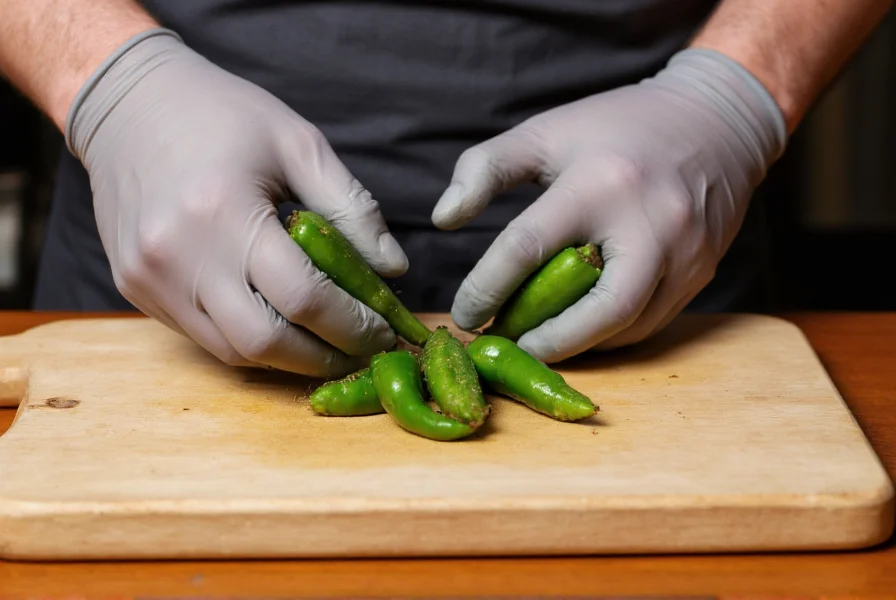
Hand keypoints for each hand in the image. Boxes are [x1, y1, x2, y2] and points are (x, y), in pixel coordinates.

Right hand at [66, 30, 407, 375]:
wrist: (127, 104)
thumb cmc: (221, 115)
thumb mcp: (298, 144)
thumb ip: (351, 208)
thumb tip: (393, 269)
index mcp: (224, 211)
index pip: (303, 297)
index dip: (353, 325)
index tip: (384, 331)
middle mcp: (179, 256)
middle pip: (265, 342)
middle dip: (323, 357)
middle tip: (361, 350)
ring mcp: (151, 279)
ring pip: (232, 351)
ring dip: (287, 358)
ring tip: (327, 344)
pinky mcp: (135, 289)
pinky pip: (203, 337)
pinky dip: (248, 341)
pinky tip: (281, 326)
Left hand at [432, 48, 786, 362]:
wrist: (717, 121)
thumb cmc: (616, 126)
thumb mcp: (545, 132)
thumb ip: (485, 168)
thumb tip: (444, 219)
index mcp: (600, 183)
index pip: (527, 247)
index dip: (485, 289)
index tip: (463, 314)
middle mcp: (651, 223)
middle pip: (597, 311)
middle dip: (546, 341)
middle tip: (508, 347)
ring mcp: (685, 252)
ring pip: (627, 326)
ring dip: (578, 344)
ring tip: (537, 341)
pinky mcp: (702, 270)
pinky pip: (652, 321)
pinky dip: (609, 334)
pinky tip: (578, 328)